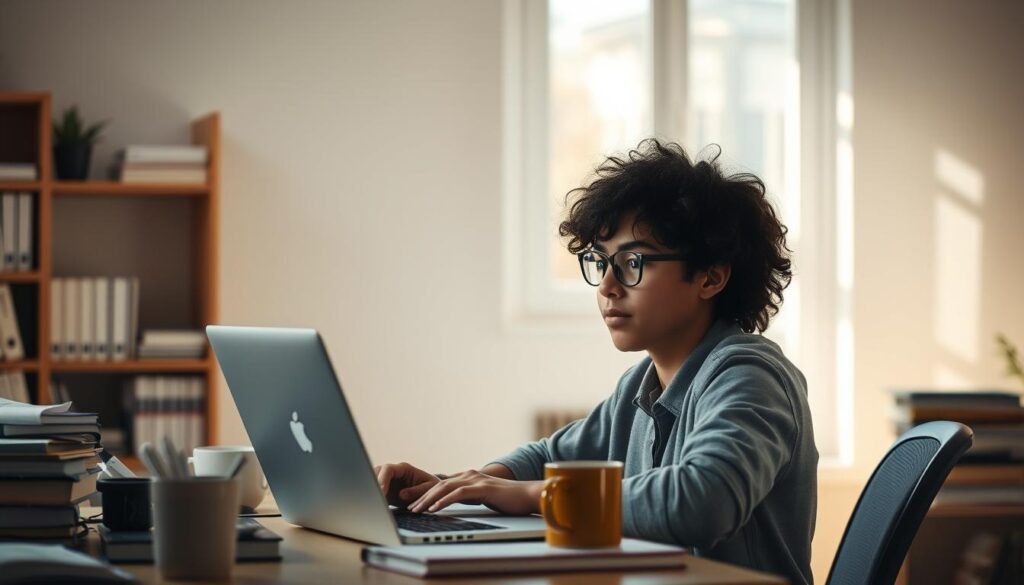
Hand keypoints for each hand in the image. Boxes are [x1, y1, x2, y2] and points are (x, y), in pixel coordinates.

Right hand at [373, 462, 440, 507]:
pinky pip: (374, 490)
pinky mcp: (384, 489)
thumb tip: (402, 494)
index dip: (382, 479)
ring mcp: (387, 480)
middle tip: (372, 498)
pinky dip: (372, 496)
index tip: (380, 491)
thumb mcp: (429, 489)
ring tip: (372, 502)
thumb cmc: (433, 489)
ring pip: (372, 479)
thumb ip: (417, 491)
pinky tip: (373, 504)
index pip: (388, 469)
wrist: (431, 494)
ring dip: (370, 489)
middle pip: (376, 472)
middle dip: (372, 484)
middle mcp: (393, 472)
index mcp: (404, 469)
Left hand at [408, 469, 543, 515]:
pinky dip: (444, 501)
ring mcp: (476, 480)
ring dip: (428, 499)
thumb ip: (471, 495)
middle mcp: (470, 475)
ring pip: (445, 488)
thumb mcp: (484, 496)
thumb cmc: (509, 499)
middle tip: (405, 504)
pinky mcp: (483, 488)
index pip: (441, 483)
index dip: (424, 491)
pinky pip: (459, 494)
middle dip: (420, 494)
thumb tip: (456, 501)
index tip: (410, 500)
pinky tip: (435, 508)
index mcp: (469, 477)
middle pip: (439, 484)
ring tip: (416, 509)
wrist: (529, 495)